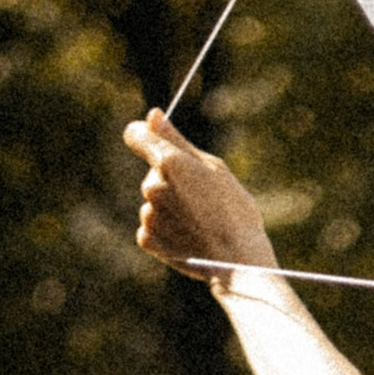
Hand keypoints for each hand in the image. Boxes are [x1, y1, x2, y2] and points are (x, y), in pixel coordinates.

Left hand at [122, 111, 279, 284]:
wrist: (237, 260)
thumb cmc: (234, 210)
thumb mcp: (211, 167)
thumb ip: (175, 140)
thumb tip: (152, 115)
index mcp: (168, 162)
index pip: (136, 135)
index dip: (146, 136)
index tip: (159, 142)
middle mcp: (152, 186)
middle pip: (153, 173)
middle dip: (172, 180)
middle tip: (203, 198)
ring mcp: (148, 215)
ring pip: (154, 201)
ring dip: (171, 206)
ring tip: (200, 220)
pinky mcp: (148, 240)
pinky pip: (151, 227)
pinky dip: (166, 230)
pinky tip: (189, 236)